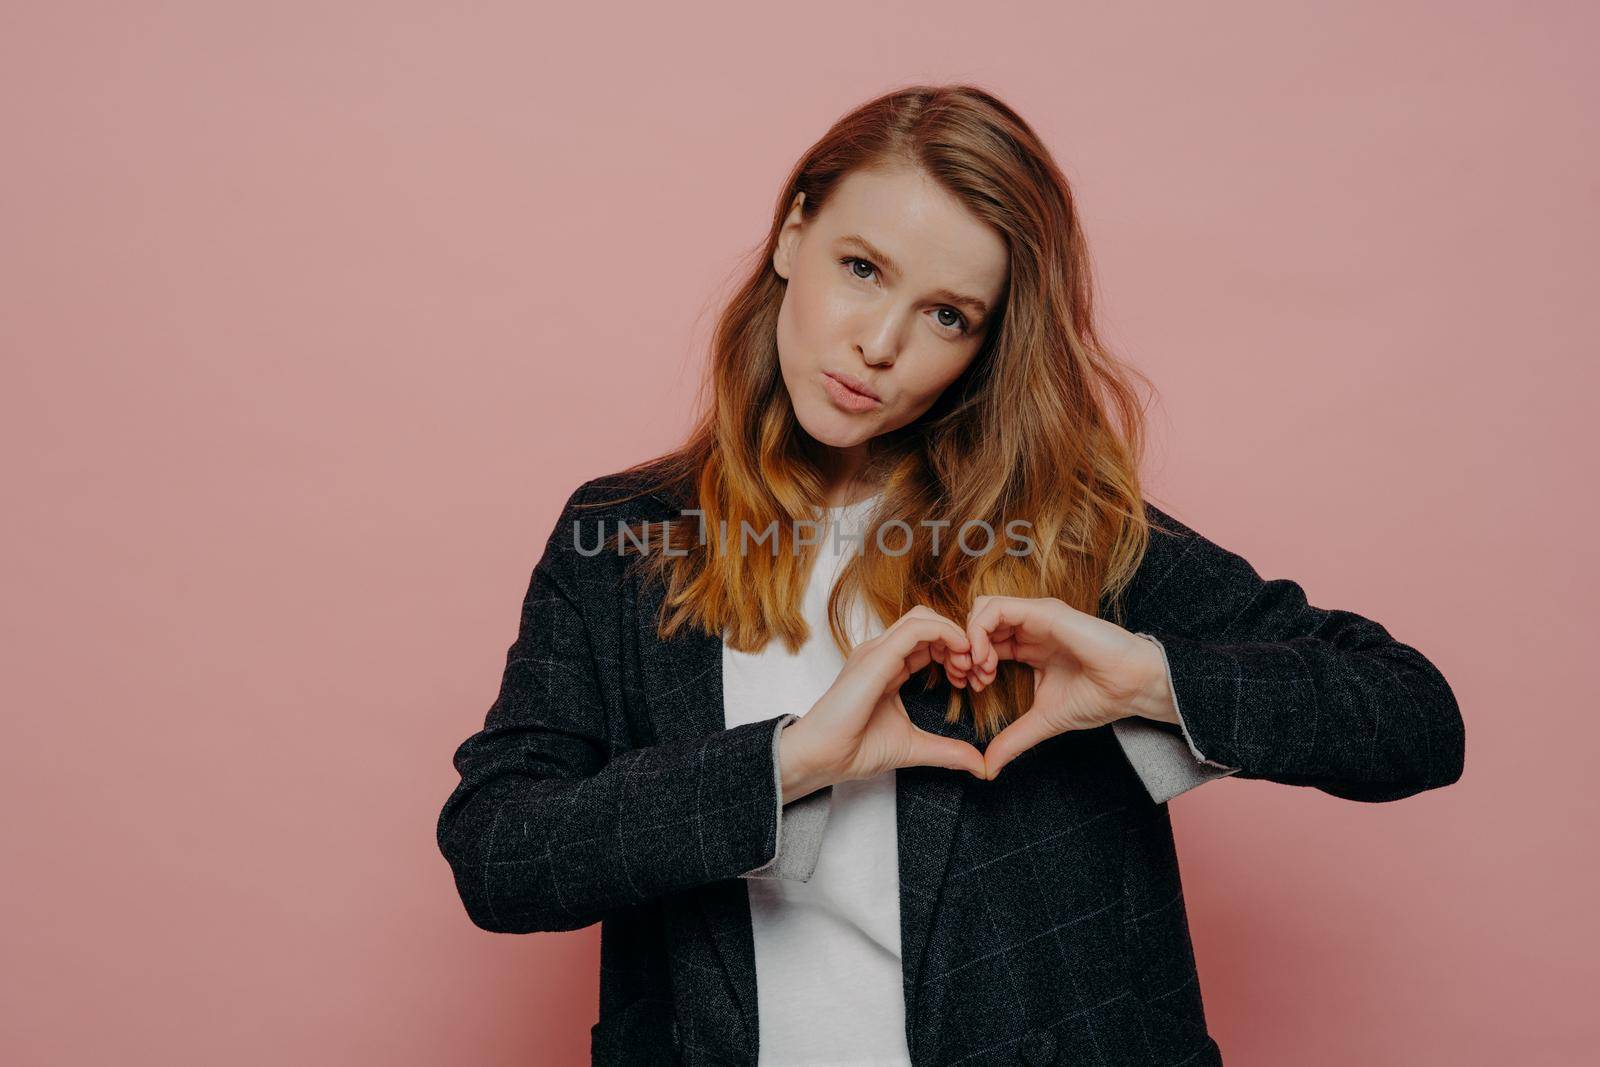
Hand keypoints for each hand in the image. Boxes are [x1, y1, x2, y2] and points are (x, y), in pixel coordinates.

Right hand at [780, 606, 988, 797]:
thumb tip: (981, 766)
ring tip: (969, 663)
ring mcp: (876, 651)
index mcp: (888, 667)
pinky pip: (916, 629)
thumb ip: (947, 751)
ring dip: (954, 634)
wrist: (823, 758)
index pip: (927, 641)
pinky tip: (960, 655)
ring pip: (923, 617)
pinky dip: (945, 634)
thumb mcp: (914, 747)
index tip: (972, 680)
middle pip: (928, 622)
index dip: (956, 653)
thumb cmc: (854, 749)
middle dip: (959, 640)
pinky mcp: (876, 657)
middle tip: (977, 670)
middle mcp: (881, 653)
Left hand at [962, 596, 1174, 779]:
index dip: (970, 663)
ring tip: (981, 670)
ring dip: (970, 639)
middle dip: (964, 650)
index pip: (984, 641)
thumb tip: (987, 769)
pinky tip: (988, 661)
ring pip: (981, 608)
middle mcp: (1030, 626)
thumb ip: (1013, 740)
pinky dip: (979, 632)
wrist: (1133, 688)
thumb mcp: (1043, 721)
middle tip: (971, 680)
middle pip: (977, 621)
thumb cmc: (1100, 697)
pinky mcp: (1043, 612)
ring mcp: (1036, 616)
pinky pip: (996, 608)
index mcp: (1029, 645)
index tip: (974, 689)